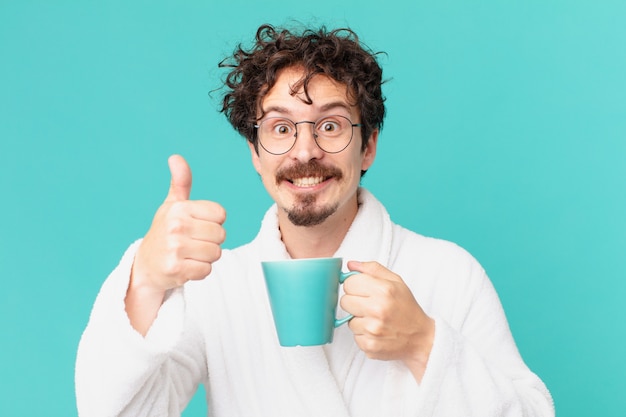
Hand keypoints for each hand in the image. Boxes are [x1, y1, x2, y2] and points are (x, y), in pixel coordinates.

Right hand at [132, 155, 226, 291]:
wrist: (146, 265)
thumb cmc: (164, 232)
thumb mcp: (172, 205)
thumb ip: (180, 182)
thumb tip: (176, 157)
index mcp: (179, 208)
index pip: (220, 214)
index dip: (213, 222)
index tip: (197, 226)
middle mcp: (176, 226)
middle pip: (221, 235)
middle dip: (211, 241)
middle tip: (193, 243)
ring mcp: (175, 248)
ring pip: (216, 253)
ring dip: (206, 257)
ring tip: (189, 254)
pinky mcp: (177, 269)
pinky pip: (207, 270)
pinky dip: (200, 271)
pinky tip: (186, 266)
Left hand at [340, 261, 434, 381]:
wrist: (420, 338)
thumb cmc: (407, 309)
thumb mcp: (396, 282)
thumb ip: (372, 269)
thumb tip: (351, 265)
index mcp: (383, 291)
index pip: (349, 283)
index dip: (355, 286)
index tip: (363, 290)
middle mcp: (377, 310)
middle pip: (344, 301)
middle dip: (354, 302)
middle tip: (369, 305)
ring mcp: (372, 330)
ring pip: (348, 320)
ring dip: (359, 320)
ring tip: (375, 320)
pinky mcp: (369, 346)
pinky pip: (354, 336)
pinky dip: (363, 334)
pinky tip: (376, 332)